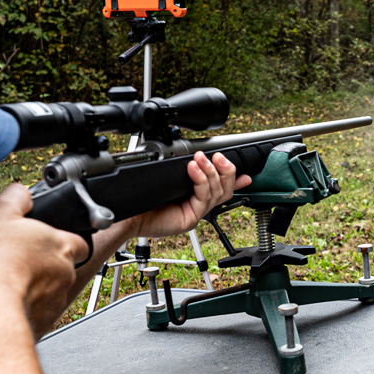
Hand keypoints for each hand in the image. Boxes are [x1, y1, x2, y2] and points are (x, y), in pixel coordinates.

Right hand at [0, 183, 89, 333]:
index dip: (62, 238)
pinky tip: (6, 297)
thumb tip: (23, 193)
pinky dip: (26, 304)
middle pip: (62, 264)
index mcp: (62, 244)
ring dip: (35, 284)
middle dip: (44, 262)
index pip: (79, 239)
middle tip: (19, 259)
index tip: (46, 239)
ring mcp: (57, 299)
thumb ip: (17, 196)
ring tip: (9, 279)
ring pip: (51, 288)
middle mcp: (66, 272)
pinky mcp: (45, 320)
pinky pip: (39, 310)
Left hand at [126, 152, 251, 238]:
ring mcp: (195, 213)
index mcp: (194, 196)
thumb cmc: (141, 196)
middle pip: (225, 190)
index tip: (246, 173)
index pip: (221, 188)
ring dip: (211, 172)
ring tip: (200, 159)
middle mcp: (197, 206)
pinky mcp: (189, 219)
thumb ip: (183, 167)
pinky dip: (201, 181)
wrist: (127, 213)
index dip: (235, 180)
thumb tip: (195, 154)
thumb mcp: (166, 174)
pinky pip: (204, 199)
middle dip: (226, 170)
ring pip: (218, 193)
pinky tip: (193, 169)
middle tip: (218, 157)